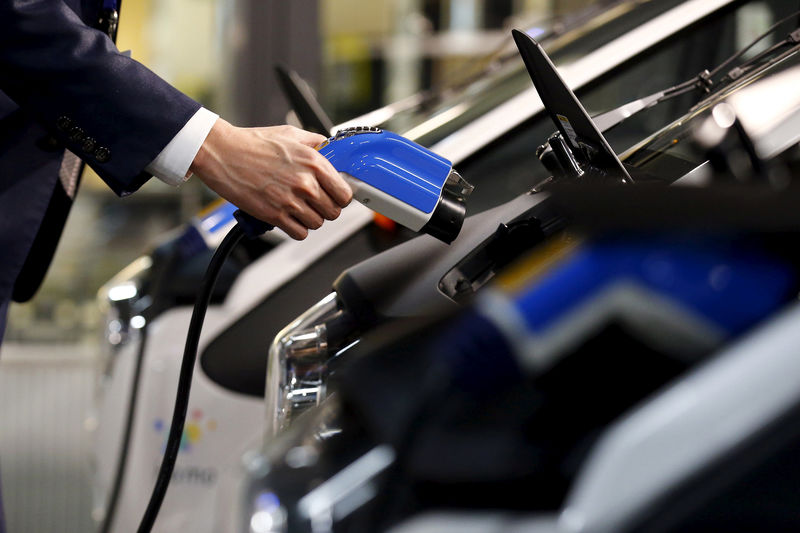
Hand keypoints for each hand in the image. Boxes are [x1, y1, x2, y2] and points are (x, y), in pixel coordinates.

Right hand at [190, 119, 351, 239]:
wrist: (222, 153)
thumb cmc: (253, 143)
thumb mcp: (290, 134)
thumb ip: (314, 142)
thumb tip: (329, 147)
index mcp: (313, 162)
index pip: (344, 193)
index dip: (340, 197)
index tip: (333, 197)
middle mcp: (305, 182)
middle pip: (333, 212)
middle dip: (325, 209)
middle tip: (313, 203)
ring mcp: (290, 200)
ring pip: (317, 224)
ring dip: (310, 219)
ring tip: (298, 209)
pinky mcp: (274, 214)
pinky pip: (300, 233)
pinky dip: (297, 229)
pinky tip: (289, 218)